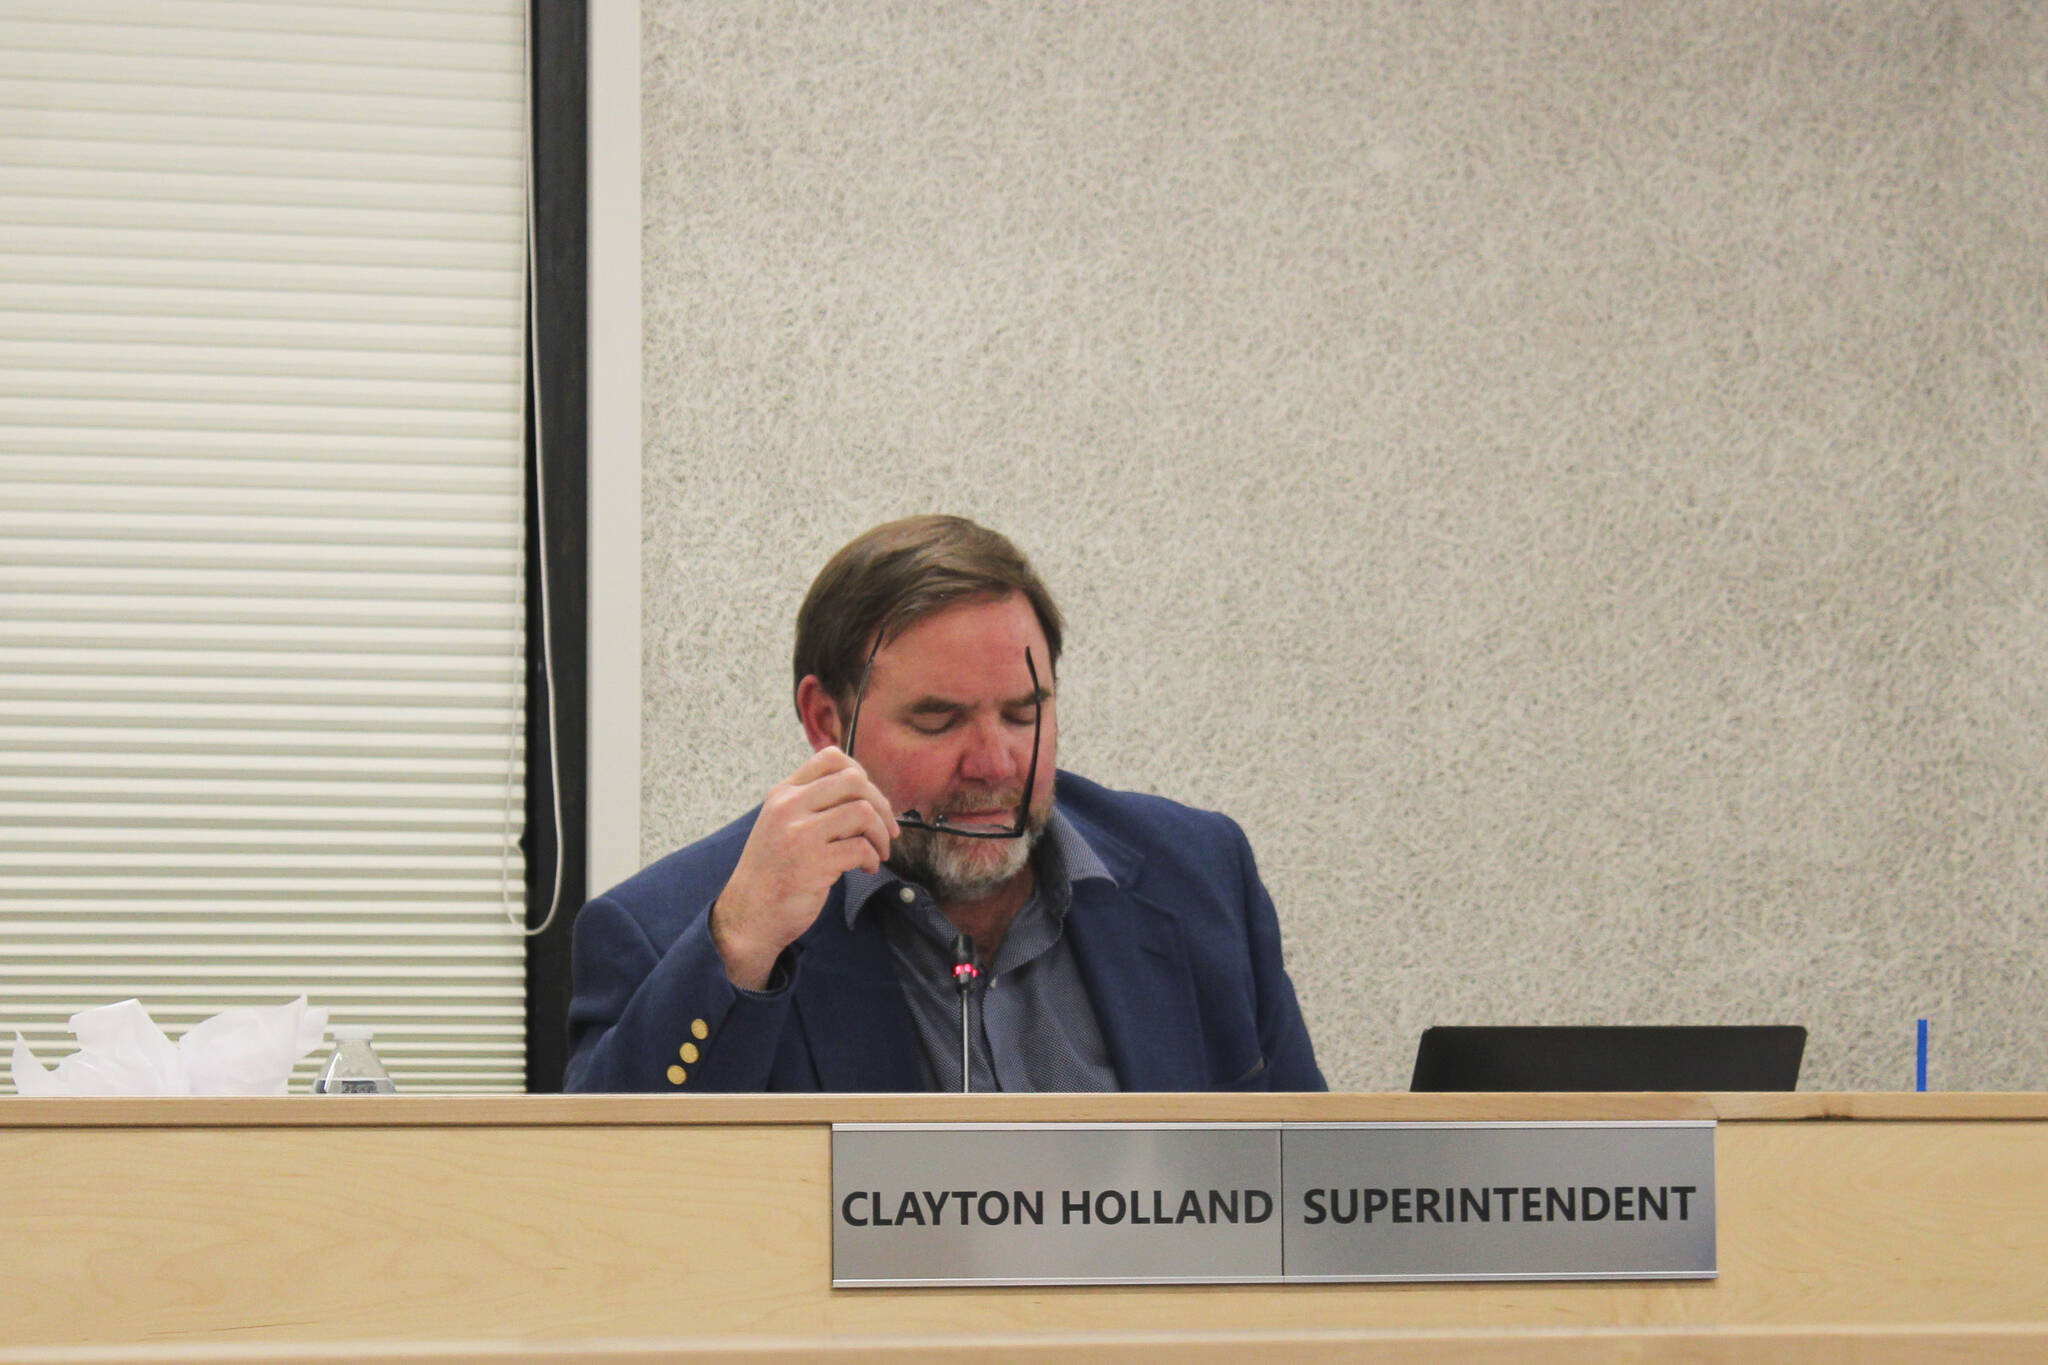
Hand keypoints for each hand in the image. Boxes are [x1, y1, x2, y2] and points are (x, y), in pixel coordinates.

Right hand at [710, 747, 897, 988]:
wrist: (749, 913)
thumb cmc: (774, 870)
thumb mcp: (781, 823)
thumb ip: (813, 804)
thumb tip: (866, 792)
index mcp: (784, 793)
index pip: (831, 758)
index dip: (861, 773)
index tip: (869, 799)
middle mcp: (790, 806)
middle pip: (854, 781)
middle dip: (881, 805)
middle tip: (887, 829)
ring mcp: (801, 834)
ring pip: (863, 812)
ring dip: (881, 833)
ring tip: (878, 852)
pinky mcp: (814, 862)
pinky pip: (861, 847)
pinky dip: (872, 858)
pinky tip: (866, 868)